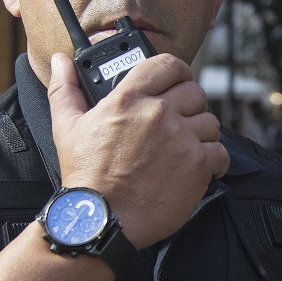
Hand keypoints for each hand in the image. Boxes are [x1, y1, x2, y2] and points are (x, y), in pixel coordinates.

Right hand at [48, 53, 229, 247]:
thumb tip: (61, 62)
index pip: (168, 64)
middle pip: (195, 92)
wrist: (102, 219)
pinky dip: (214, 160)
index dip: (177, 71)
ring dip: (202, 133)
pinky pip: (220, 151)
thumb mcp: (67, 127)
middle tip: (180, 121)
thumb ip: (66, 89)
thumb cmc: (85, 177)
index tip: (177, 81)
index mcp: (129, 98)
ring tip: (186, 147)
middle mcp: (158, 113)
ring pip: (210, 121)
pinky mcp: (198, 164)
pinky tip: (198, 166)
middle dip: (190, 105)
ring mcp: (181, 138)